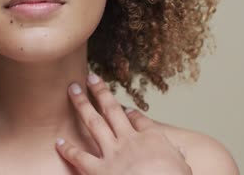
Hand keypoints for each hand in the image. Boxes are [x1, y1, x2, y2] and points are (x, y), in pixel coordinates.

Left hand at [55, 73, 190, 174]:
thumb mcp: (184, 168)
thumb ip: (178, 158)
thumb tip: (180, 154)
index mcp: (153, 139)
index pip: (141, 121)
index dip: (132, 114)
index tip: (126, 110)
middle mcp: (129, 140)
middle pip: (113, 110)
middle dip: (100, 92)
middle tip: (91, 78)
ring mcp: (112, 153)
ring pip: (94, 122)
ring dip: (81, 104)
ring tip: (73, 89)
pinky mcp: (99, 171)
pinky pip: (80, 157)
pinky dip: (68, 150)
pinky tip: (59, 142)